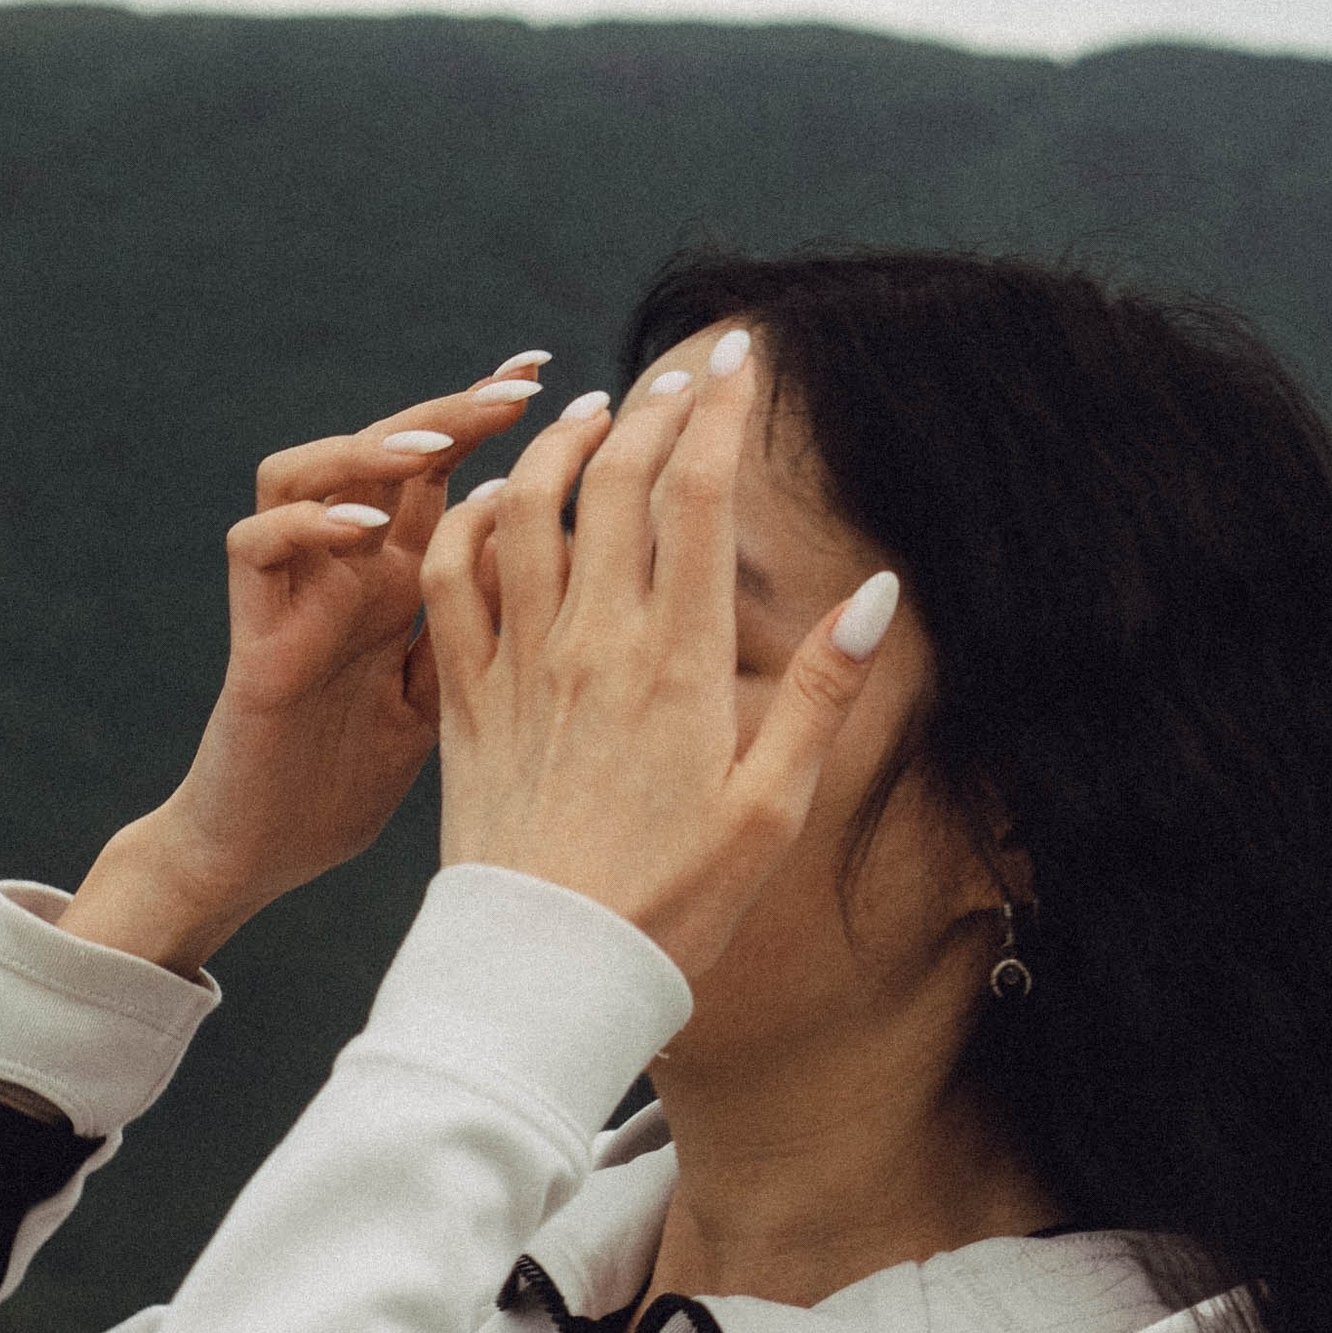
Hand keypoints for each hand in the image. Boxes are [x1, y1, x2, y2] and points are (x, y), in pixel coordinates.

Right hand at [60, 358, 553, 973]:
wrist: (265, 858)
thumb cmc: (350, 781)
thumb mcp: (455, 700)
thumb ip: (492, 631)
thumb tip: (582, 574)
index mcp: (396, 580)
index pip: (442, 472)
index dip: (485, 418)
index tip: (554, 376)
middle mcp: (340, 571)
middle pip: (381, 453)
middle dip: (446, 413)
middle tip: (519, 388)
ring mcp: (292, 597)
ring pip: (297, 472)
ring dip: (365, 451)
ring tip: (432, 452)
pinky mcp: (252, 640)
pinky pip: (255, 549)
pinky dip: (303, 525)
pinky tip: (359, 525)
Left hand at [418, 339, 901, 986]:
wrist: (545, 972)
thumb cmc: (673, 904)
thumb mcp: (773, 809)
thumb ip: (822, 693)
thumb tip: (878, 595)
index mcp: (678, 664)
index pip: (699, 498)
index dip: (722, 413)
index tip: (743, 360)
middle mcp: (593, 646)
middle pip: (619, 484)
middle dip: (657, 408)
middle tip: (688, 373)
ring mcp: (520, 666)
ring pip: (528, 512)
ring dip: (562, 447)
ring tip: (597, 412)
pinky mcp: (464, 697)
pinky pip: (453, 580)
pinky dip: (471, 522)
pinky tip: (497, 502)